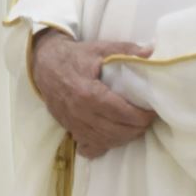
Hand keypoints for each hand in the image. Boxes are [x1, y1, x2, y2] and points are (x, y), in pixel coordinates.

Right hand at [30, 31, 154, 158]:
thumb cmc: (73, 56)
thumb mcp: (99, 48)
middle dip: (137, 128)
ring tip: (134, 127)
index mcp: (89, 93)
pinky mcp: (69, 127)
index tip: (153, 111)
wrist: (43, 63)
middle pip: (117, 131)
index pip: (123, 113)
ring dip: (124, 138)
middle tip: (146, 119)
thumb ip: (125, 50)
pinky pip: (89, 146)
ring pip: (105, 141)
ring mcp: (73, 122)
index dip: (142, 116)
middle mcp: (80, 112)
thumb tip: (150, 52)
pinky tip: (111, 137)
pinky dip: (103, 146)